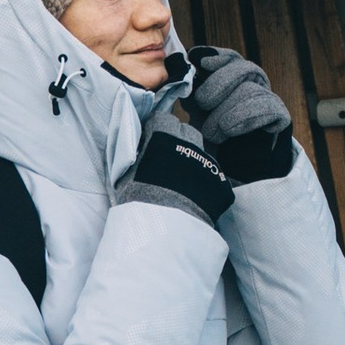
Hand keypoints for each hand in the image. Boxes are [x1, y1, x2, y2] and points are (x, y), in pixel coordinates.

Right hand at [116, 101, 234, 226]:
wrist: (167, 225)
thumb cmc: (138, 197)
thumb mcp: (124, 174)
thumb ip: (132, 157)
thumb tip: (134, 150)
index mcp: (164, 133)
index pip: (162, 119)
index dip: (155, 130)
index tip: (150, 142)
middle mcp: (188, 140)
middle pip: (185, 131)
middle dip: (176, 140)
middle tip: (166, 160)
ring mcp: (207, 159)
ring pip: (200, 151)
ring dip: (191, 159)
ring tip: (180, 179)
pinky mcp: (219, 180)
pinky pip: (211, 174)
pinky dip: (203, 180)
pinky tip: (194, 194)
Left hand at [188, 42, 298, 183]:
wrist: (239, 172)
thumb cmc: (216, 140)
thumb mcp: (199, 114)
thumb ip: (192, 94)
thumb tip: (179, 70)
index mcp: (235, 79)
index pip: (229, 59)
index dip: (215, 56)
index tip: (198, 60)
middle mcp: (254, 85)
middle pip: (242, 68)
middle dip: (219, 82)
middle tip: (202, 102)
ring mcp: (269, 98)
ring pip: (251, 90)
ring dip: (227, 110)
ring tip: (213, 131)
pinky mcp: (280, 116)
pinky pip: (267, 107)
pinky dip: (245, 117)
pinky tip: (230, 129)